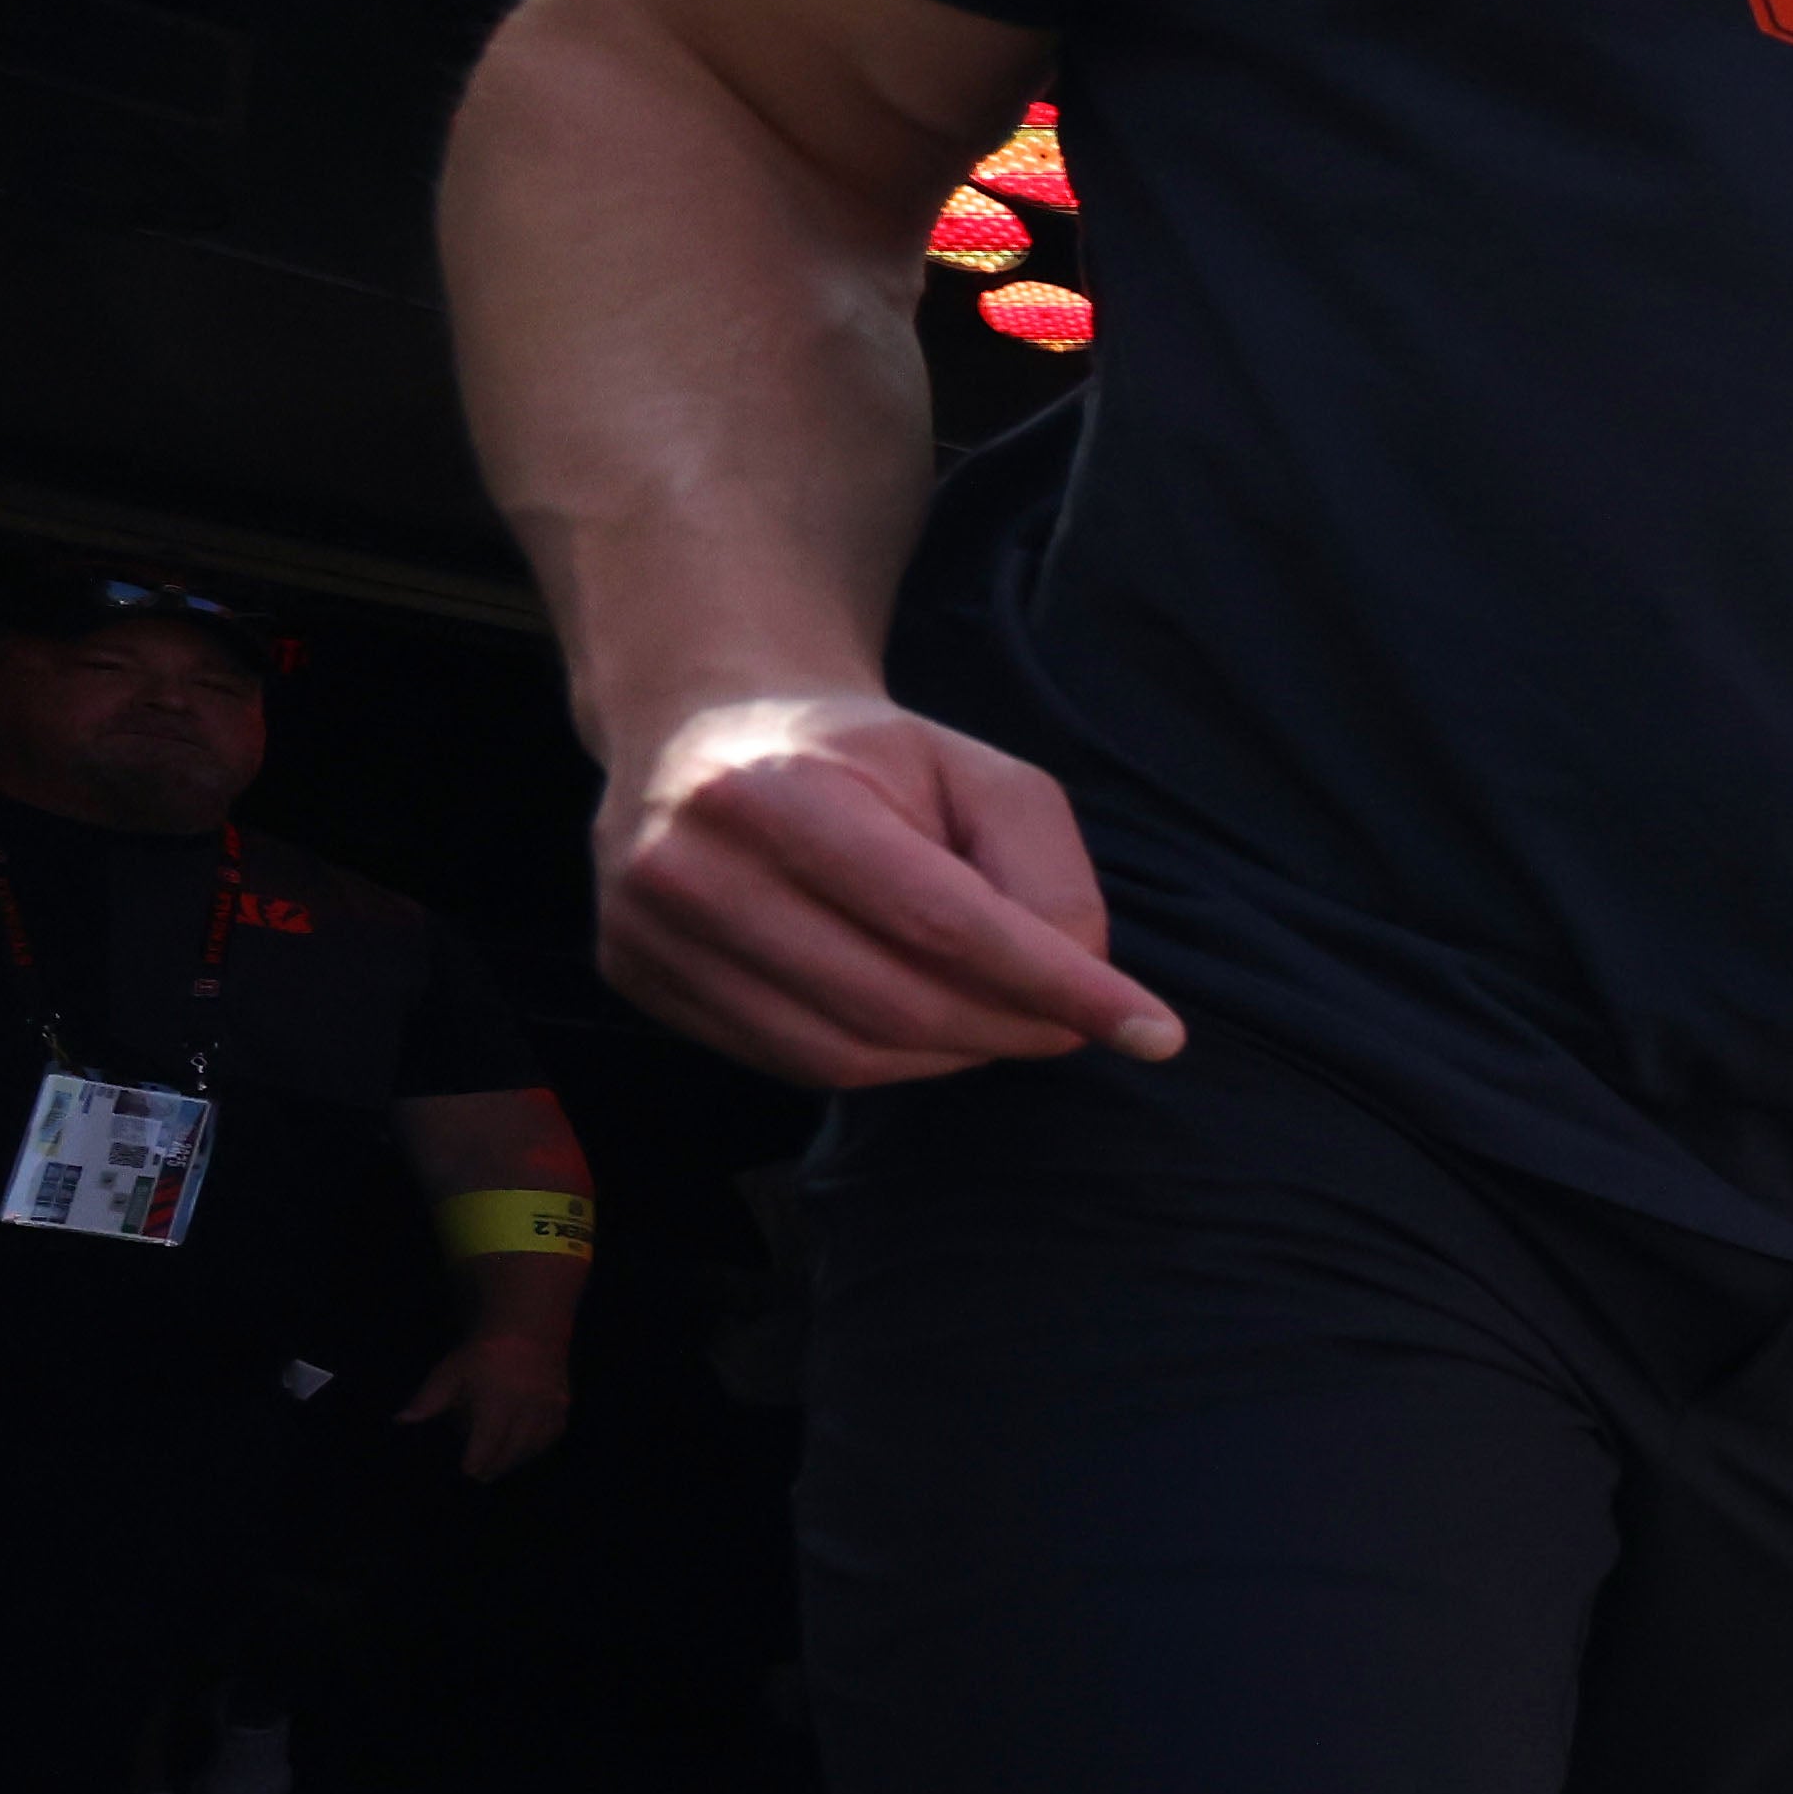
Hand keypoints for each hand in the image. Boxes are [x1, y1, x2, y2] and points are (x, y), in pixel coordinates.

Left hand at [403, 1321, 570, 1481]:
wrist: (527, 1331)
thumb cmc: (482, 1354)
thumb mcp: (450, 1371)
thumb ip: (428, 1399)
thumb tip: (401, 1420)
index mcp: (499, 1399)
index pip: (487, 1442)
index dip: (476, 1461)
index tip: (466, 1472)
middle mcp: (528, 1406)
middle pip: (511, 1451)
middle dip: (494, 1467)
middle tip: (478, 1476)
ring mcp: (550, 1407)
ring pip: (533, 1448)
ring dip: (514, 1461)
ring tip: (496, 1468)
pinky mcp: (562, 1407)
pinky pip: (549, 1437)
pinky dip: (533, 1449)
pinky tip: (519, 1452)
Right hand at [595, 688, 1182, 1087]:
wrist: (701, 729)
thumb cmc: (861, 757)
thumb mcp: (976, 770)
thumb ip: (1046, 868)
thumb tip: (1083, 979)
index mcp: (775, 792)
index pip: (941, 921)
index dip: (1056, 987)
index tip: (1155, 1031)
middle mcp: (690, 866)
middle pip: (896, 1002)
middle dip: (1014, 1027)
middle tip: (1078, 1023)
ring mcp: (648, 932)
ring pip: (846, 1053)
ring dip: (955, 1052)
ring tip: (1000, 1013)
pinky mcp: (637, 981)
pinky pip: (794, 1064)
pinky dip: (884, 1059)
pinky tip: (919, 1018)